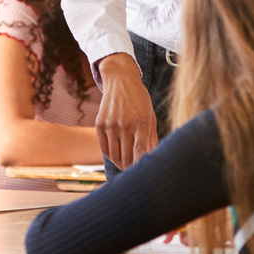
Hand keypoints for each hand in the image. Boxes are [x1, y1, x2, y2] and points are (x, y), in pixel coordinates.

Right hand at [95, 54, 157, 169]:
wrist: (120, 80)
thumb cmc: (139, 99)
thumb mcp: (150, 115)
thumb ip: (151, 137)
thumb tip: (153, 156)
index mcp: (140, 123)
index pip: (140, 152)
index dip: (141, 165)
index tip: (144, 172)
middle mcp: (124, 124)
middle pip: (126, 157)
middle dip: (131, 168)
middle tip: (135, 173)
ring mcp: (110, 124)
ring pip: (114, 155)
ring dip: (120, 164)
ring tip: (126, 167)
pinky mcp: (99, 124)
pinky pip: (104, 147)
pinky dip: (110, 156)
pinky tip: (116, 157)